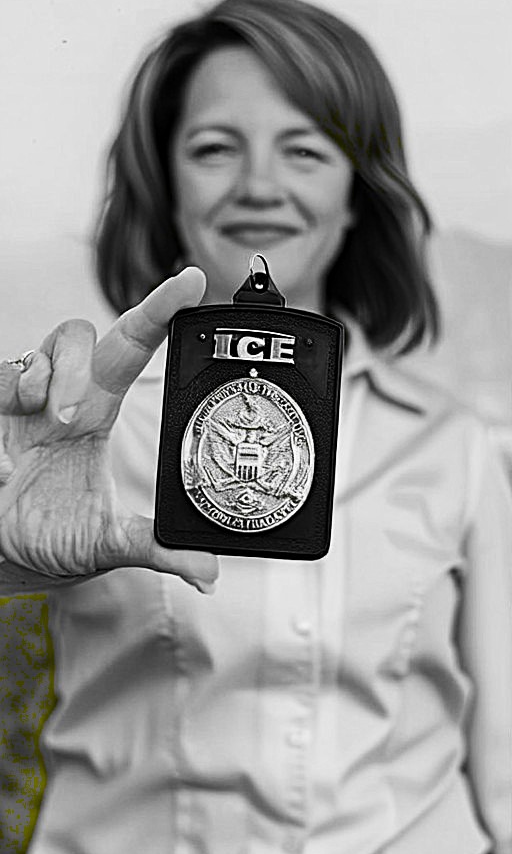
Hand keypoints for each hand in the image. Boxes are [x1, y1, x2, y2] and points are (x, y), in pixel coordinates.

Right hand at [0, 267, 217, 592]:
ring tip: (46, 421)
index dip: (161, 309)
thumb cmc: (48, 534)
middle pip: (81, 334)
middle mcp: (61, 396)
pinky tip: (5, 461)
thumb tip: (208, 573)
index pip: (134, 347)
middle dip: (80, 362)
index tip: (193, 280)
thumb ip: (154, 549)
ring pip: (39, 350)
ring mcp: (20, 399)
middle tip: (71, 415)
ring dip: (46, 381)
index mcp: (96, 413)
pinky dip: (6, 401)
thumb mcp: (104, 543)